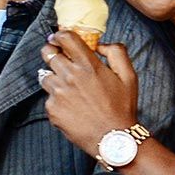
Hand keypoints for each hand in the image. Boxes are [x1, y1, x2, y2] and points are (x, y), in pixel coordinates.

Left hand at [41, 31, 140, 160]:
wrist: (114, 139)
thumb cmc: (122, 108)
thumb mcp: (129, 76)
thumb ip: (117, 53)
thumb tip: (102, 44)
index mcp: (88, 65)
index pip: (65, 38)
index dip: (59, 35)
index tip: (58, 38)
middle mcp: (70, 76)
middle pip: (48, 53)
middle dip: (51, 52)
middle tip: (58, 58)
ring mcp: (58, 93)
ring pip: (44, 75)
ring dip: (53, 77)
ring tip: (67, 87)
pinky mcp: (52, 109)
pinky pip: (48, 98)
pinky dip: (56, 99)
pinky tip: (71, 106)